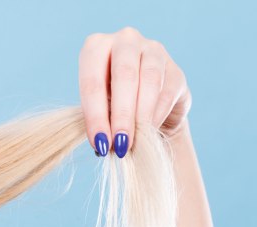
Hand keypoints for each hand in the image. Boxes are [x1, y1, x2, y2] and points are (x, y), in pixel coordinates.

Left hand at [78, 26, 191, 157]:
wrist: (142, 109)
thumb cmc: (109, 107)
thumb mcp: (97, 111)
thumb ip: (98, 123)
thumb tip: (102, 144)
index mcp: (96, 47)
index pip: (92, 81)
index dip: (95, 115)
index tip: (98, 143)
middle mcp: (125, 40)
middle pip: (124, 76)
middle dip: (121, 115)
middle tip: (119, 145)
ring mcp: (153, 49)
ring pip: (149, 80)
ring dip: (140, 116)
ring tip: (134, 142)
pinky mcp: (175, 68)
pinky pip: (166, 91)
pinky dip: (156, 115)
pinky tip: (149, 131)